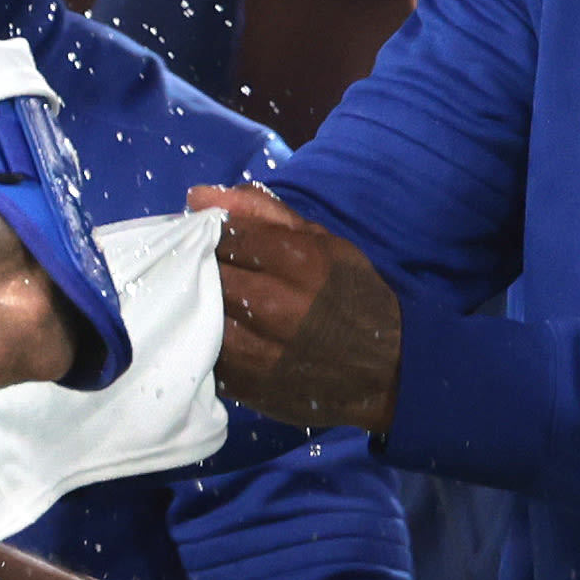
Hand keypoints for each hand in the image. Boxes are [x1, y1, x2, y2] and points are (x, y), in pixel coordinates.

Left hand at [190, 186, 400, 432]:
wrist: (386, 371)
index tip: (210, 240)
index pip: (221, 235)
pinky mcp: (243, 383)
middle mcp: (272, 305)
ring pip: (195, 313)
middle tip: (204, 270)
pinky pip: (201, 351)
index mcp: (295, 260)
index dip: (207, 235)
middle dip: (198, 266)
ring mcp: (256, 349)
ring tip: (204, 299)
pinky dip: (199, 338)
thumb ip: (258, 212)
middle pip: (204, 273)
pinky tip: (212, 331)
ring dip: (194, 303)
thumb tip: (197, 196)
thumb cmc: (350, 295)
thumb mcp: (321, 241)